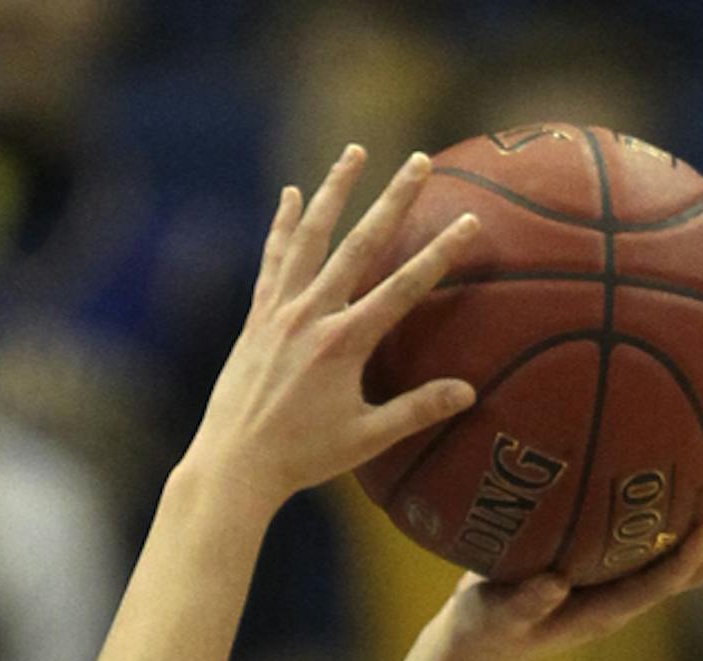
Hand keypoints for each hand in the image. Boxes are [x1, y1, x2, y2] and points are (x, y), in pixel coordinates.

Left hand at [191, 146, 480, 513]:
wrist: (234, 465)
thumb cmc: (302, 459)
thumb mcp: (365, 440)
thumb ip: (415, 411)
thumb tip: (467, 392)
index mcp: (344, 344)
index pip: (403, 289)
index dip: (440, 254)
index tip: (468, 222)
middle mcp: (311, 315)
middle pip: (360, 244)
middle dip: (393, 199)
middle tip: (419, 161)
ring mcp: (281, 311)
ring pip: (311, 236)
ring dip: (334, 190)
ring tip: (354, 153)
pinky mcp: (257, 316)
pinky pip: (273, 259)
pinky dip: (283, 225)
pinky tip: (291, 194)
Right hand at [434, 487, 702, 660]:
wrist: (475, 645)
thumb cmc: (480, 631)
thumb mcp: (491, 618)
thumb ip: (521, 604)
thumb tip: (555, 582)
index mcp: (603, 612)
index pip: (660, 584)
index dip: (689, 556)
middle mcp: (622, 598)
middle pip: (690, 570)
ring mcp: (617, 584)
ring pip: (680, 555)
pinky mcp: (606, 569)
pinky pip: (652, 538)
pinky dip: (675, 509)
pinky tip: (679, 466)